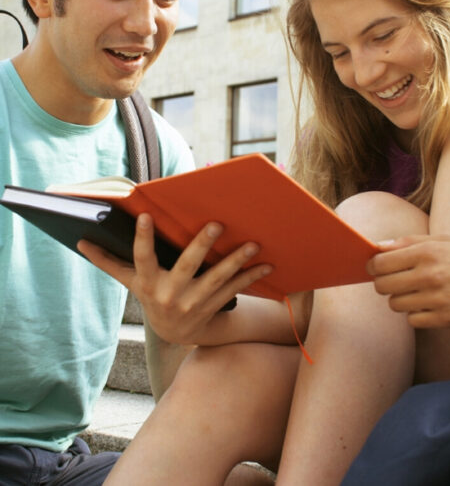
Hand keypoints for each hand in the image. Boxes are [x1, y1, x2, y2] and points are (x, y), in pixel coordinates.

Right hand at [78, 213, 272, 344]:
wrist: (176, 334)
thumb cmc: (152, 298)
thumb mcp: (131, 283)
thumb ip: (109, 262)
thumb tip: (81, 242)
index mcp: (148, 284)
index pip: (141, 259)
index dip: (142, 239)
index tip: (146, 216)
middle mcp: (170, 294)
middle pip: (186, 267)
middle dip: (201, 246)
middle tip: (217, 224)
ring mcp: (194, 303)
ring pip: (217, 279)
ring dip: (237, 262)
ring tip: (254, 244)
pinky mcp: (214, 307)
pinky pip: (234, 290)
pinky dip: (251, 277)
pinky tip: (267, 264)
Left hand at [366, 235, 449, 327]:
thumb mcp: (443, 240)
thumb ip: (408, 242)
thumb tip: (377, 247)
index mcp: (427, 252)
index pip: (380, 263)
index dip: (373, 266)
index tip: (376, 268)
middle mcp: (430, 275)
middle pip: (382, 286)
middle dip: (383, 284)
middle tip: (395, 281)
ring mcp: (438, 299)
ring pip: (395, 304)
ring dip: (401, 299)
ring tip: (417, 292)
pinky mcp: (446, 319)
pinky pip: (412, 320)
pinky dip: (416, 314)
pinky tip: (429, 305)